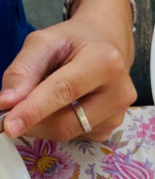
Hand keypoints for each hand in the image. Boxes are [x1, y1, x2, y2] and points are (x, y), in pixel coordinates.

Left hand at [0, 13, 135, 141]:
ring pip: (69, 133)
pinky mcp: (111, 129)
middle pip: (66, 122)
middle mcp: (119, 93)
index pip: (63, 91)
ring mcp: (118, 115)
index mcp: (105, 62)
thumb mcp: (44, 42)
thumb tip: (7, 102)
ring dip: (44, 123)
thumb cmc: (75, 42)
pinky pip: (76, 136)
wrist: (106, 46)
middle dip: (33, 122)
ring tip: (42, 99)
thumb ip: (23, 70)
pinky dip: (59, 124)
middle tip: (10, 115)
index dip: (33, 110)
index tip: (9, 125)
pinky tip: (63, 106)